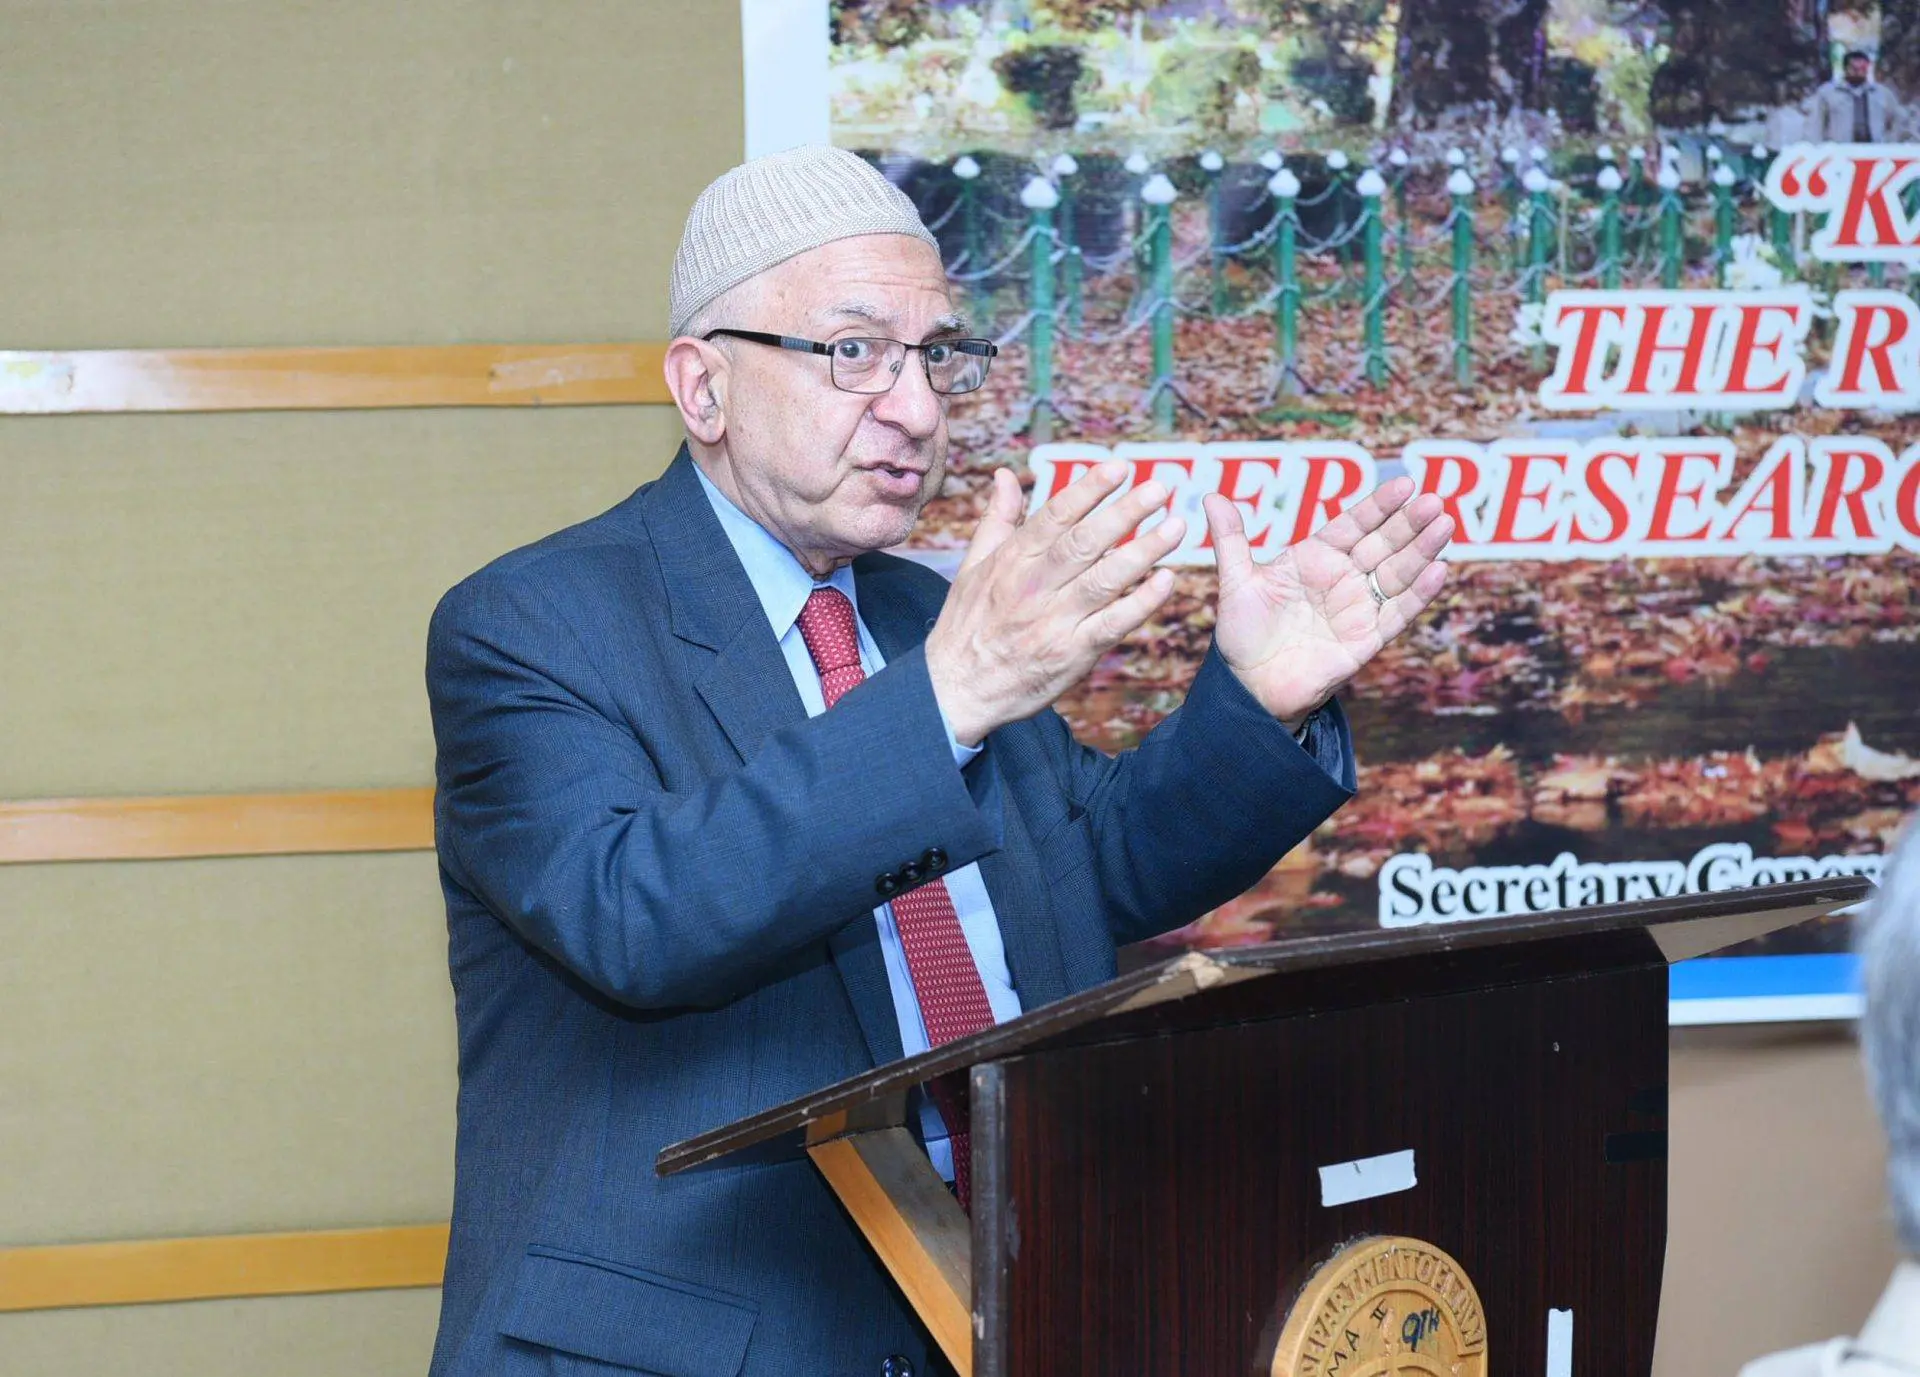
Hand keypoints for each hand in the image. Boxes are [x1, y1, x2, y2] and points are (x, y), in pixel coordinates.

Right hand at [926, 463, 1183, 746]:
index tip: (1120, 467)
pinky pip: (1113, 624)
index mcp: (1012, 561)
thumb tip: (1004, 475)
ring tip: (1176, 527)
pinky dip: (1141, 603)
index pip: (1054, 516)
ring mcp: (1054, 622)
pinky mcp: (1072, 654)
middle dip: (1124, 512)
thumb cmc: (966, 626)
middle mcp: (1033, 587)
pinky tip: (1167, 580)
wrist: (955, 690)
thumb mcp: (972, 566)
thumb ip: (997, 519)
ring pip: (1104, 579)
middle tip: (1160, 487)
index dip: (1088, 489)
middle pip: (1084, 542)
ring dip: (1143, 551)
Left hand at [1201, 476, 1452, 727]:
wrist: (1248, 687)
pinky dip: (1418, 595)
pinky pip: (1397, 614)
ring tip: (1444, 526)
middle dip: (1409, 524)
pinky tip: (1438, 571)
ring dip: (1422, 552)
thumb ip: (1231, 539)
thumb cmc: (1242, 635)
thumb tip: (1211, 496)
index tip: (1405, 484)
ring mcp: (1357, 609)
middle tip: (1434, 501)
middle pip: (1382, 545)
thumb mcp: (1236, 582)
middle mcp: (1342, 580)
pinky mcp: (1366, 640)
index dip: (1379, 506)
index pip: (1353, 525)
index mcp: (1315, 559)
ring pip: (1396, 575)